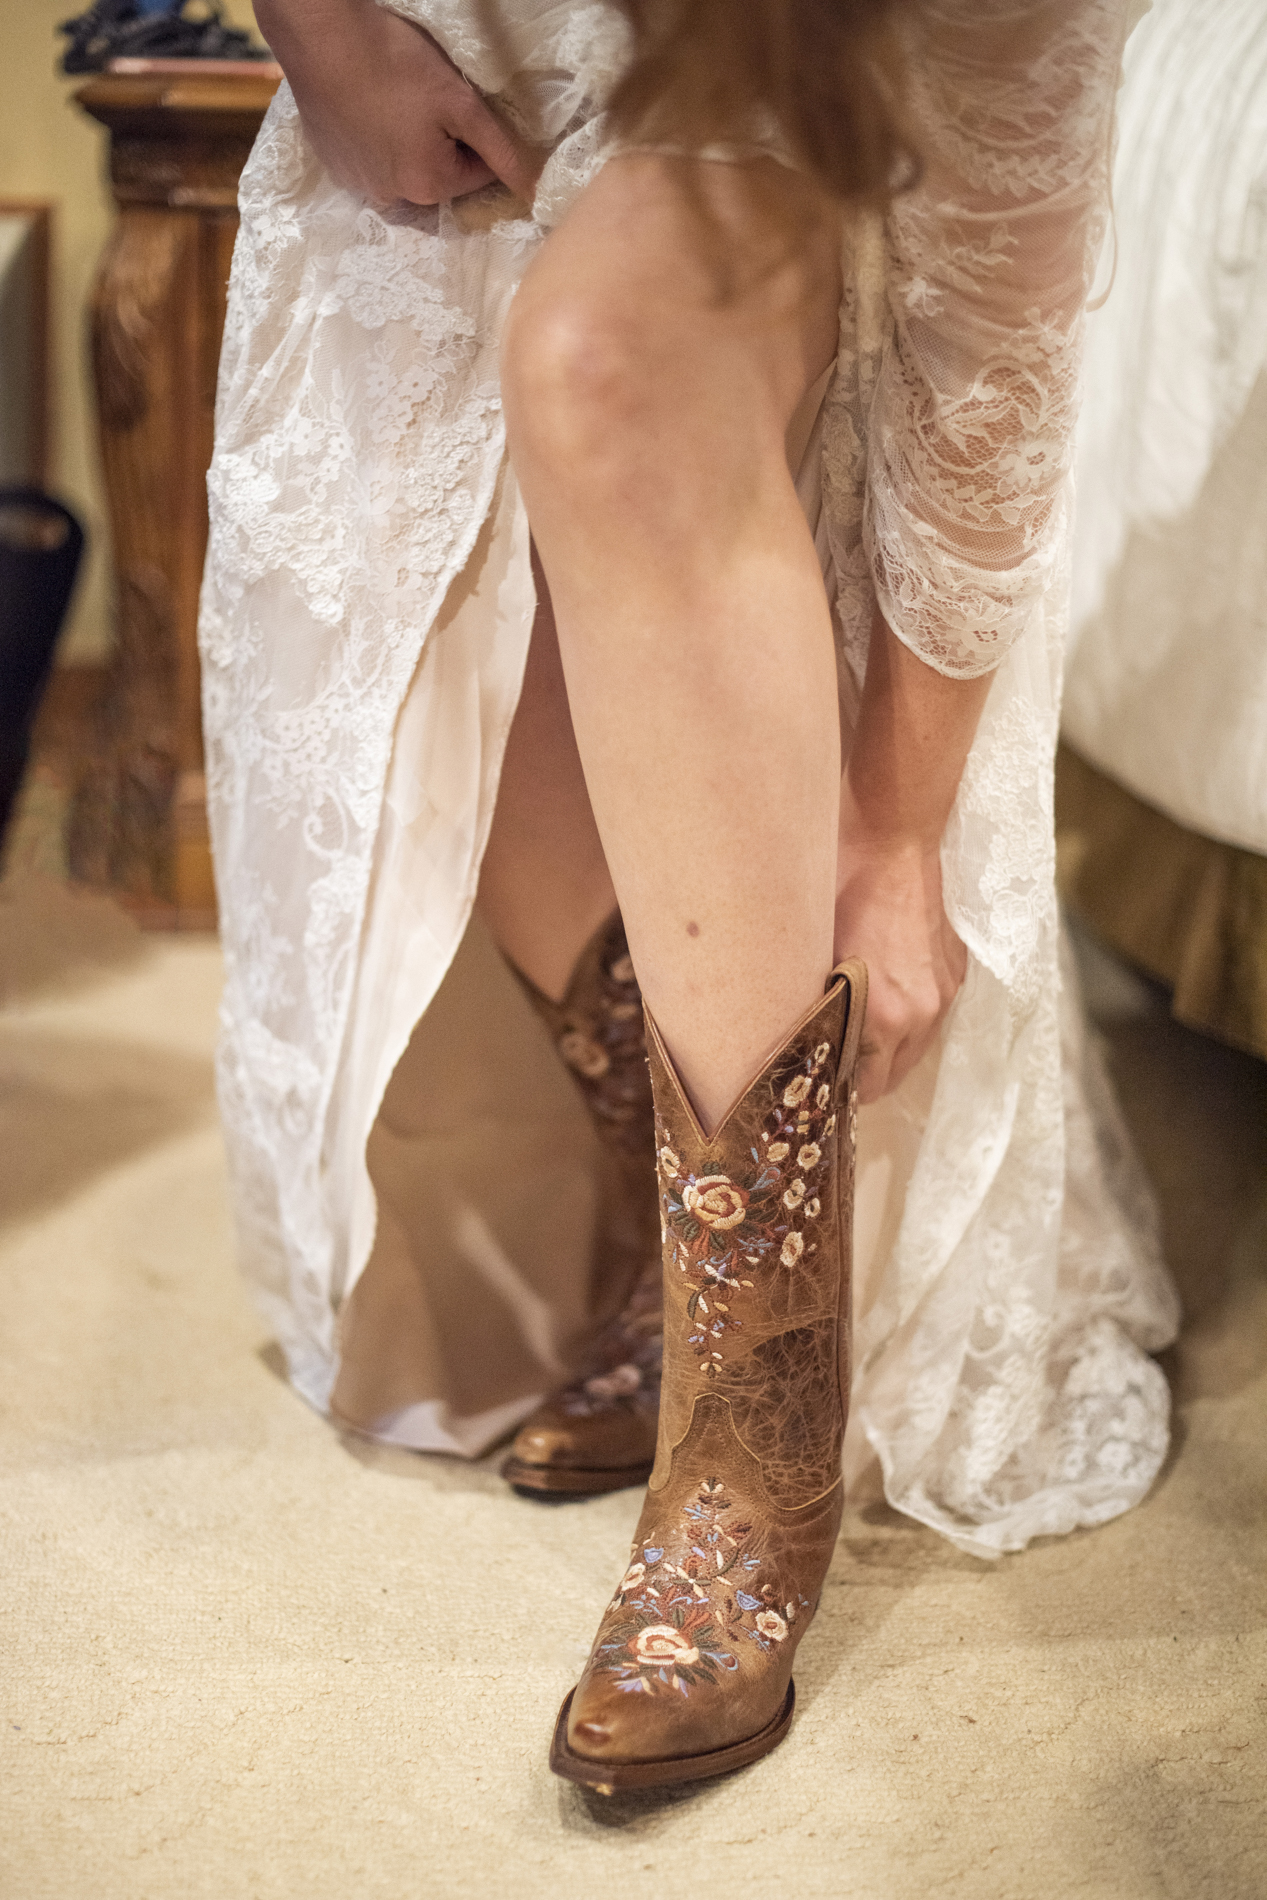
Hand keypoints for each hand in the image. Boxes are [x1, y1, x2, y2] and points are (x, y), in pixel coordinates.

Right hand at [254, 0, 540, 205]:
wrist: (321, 38)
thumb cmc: (395, 64)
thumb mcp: (461, 103)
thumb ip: (501, 150)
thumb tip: (534, 190)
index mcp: (428, 188)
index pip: (478, 175)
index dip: (478, 137)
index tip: (462, 104)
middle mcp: (393, 199)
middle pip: (440, 176)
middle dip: (444, 144)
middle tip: (427, 100)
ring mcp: (358, 185)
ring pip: (404, 168)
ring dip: (409, 144)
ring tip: (398, 104)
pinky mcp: (334, 164)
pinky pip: (371, 161)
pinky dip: (377, 141)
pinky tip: (371, 108)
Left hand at [833, 796, 966, 1104]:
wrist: (893, 837)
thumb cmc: (840, 887)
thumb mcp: (813, 953)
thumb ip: (818, 1008)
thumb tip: (800, 1040)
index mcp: (885, 1016)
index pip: (866, 1090)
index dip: (839, 1089)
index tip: (818, 1082)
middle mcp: (922, 1013)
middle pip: (894, 1077)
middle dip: (864, 1076)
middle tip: (831, 1060)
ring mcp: (944, 992)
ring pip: (916, 1049)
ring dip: (889, 1049)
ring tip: (858, 1032)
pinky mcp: (956, 970)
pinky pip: (932, 1016)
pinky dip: (909, 1018)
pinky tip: (885, 997)